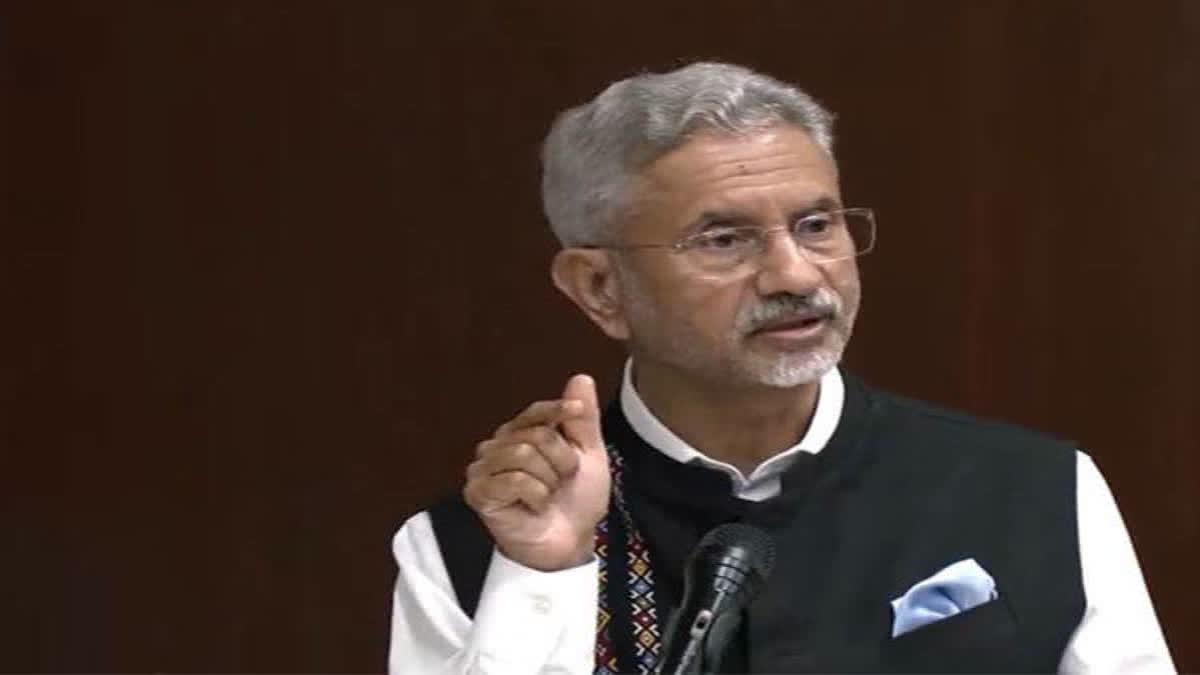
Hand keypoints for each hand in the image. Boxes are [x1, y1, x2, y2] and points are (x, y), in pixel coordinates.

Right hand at [463, 374, 610, 571]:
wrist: (570, 541)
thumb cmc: (576, 499)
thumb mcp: (589, 454)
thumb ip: (583, 419)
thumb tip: (581, 378)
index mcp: (521, 433)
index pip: (536, 411)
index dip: (558, 410)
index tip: (577, 411)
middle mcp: (498, 446)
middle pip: (536, 435)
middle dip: (561, 461)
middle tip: (561, 482)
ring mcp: (485, 469)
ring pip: (524, 454)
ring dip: (549, 480)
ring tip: (548, 495)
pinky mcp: (478, 493)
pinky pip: (513, 480)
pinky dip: (535, 495)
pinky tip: (535, 507)